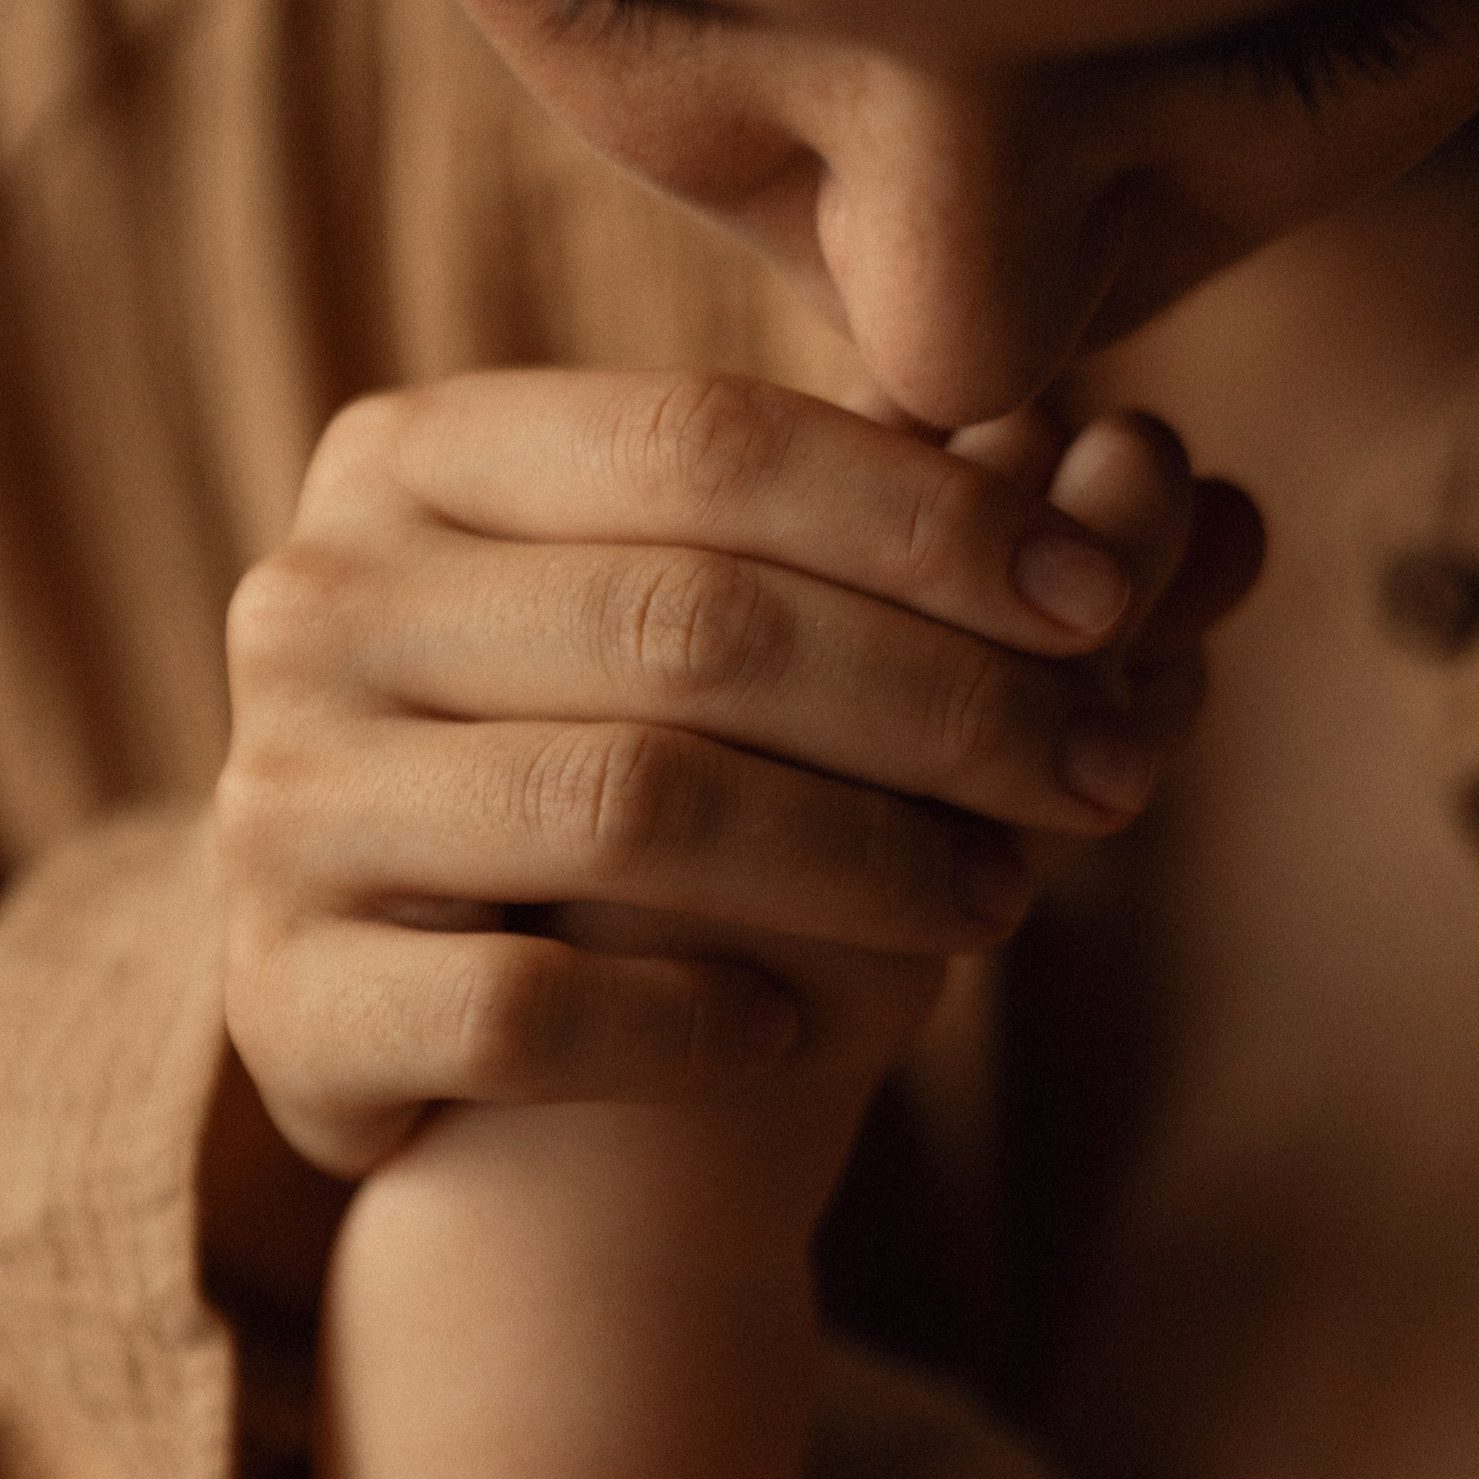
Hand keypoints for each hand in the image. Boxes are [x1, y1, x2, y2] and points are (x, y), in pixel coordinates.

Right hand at [215, 367, 1257, 1176]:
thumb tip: (1204, 499)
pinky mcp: (281, 1000)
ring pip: (623, 807)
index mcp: (418, 453)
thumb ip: (939, 543)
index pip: (710, 442)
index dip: (932, 519)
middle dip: (941, 702)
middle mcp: (314, 602)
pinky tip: (795, 1037)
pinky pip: (521, 1008)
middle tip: (1110, 777)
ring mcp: (274, 800)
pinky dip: (689, 1023)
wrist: (442, 1028)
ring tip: (1000, 907)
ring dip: (857, 862)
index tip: (1109, 599)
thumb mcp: (750, 619)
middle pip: (688, 625)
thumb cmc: (634, 767)